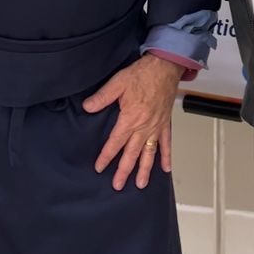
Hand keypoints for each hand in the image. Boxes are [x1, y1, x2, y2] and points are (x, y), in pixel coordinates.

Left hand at [83, 53, 180, 189]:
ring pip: (149, 153)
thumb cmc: (141, 74)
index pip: (115, 142)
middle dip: (124, 171)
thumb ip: (102, 97)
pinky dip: (166, 156)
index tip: (99, 167)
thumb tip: (87, 107)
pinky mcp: (165, 123)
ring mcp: (156, 127)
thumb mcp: (117, 82)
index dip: (106, 156)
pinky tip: (166, 168)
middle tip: (117, 186)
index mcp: (130, 118)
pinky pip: (166, 143)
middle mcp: (144, 127)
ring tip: (140, 185)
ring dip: (145, 170)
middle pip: (132, 153)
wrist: (164, 67)